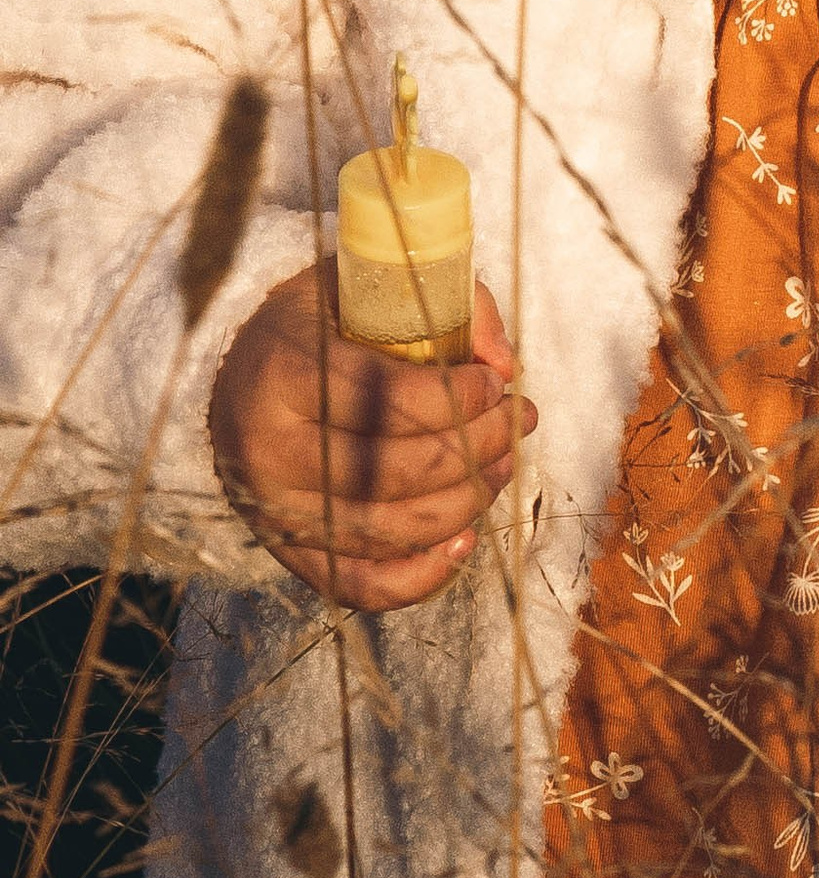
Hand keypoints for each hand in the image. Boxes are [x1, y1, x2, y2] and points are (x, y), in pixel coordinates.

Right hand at [208, 267, 535, 610]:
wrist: (241, 382)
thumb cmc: (319, 329)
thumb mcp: (368, 290)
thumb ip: (450, 307)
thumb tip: (506, 365)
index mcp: (281, 376)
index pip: (387, 399)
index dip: (458, 397)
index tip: (495, 382)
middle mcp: (268, 453)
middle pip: (397, 470)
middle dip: (478, 447)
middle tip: (517, 419)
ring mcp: (277, 513)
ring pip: (394, 528)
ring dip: (470, 500)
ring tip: (503, 461)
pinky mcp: (291, 555)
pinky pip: (364, 587)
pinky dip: (424, 574)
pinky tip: (464, 538)